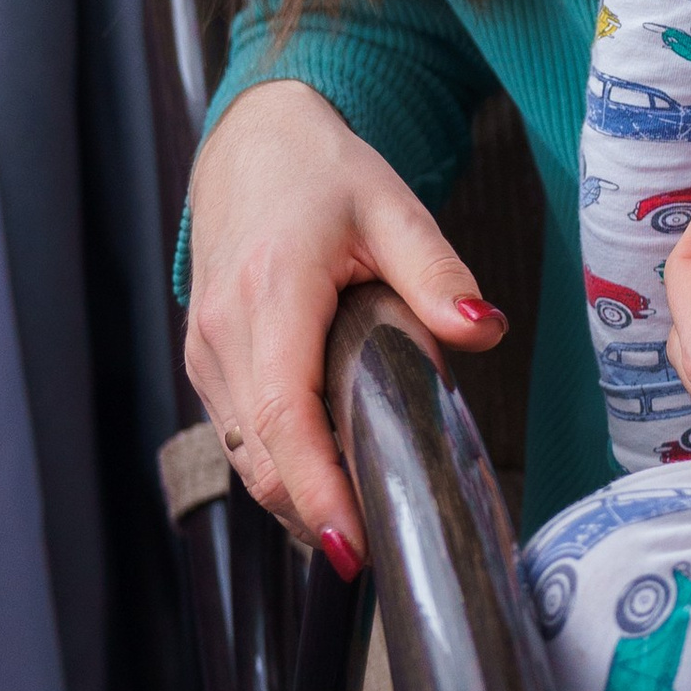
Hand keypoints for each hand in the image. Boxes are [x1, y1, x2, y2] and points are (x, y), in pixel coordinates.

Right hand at [182, 79, 507, 561]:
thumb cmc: (320, 172)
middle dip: (317, 512)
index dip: (315, 489)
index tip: (351, 546)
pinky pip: (237, 437)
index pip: (282, 416)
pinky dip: (280, 464)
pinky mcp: (204, 362)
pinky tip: (330, 469)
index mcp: (270, 293)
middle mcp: (222, 333)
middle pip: (261, 458)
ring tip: (367, 513)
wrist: (251, 144)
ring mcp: (204, 352)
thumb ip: (439, 275)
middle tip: (388, 543)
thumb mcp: (394, 208)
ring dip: (299, 493)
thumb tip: (486, 331)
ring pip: (244, 457)